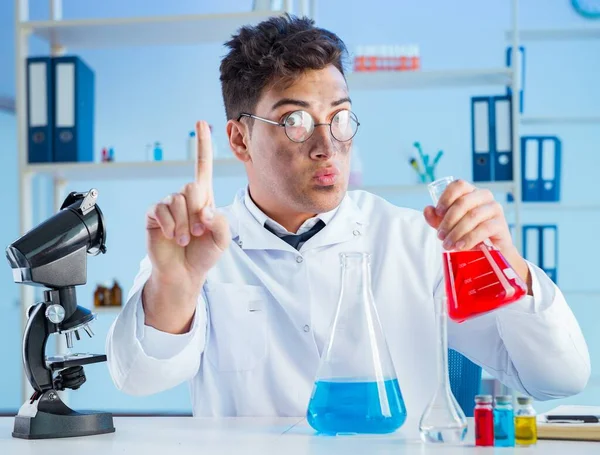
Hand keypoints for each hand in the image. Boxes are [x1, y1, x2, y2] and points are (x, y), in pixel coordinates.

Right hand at [146, 121, 230, 293]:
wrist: (184, 273)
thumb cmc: (203, 253)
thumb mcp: (222, 238)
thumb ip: (220, 222)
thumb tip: (204, 211)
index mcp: (203, 197)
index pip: (202, 166)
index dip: (202, 144)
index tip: (201, 123)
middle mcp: (184, 197)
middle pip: (192, 187)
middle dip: (197, 212)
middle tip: (199, 232)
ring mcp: (168, 205)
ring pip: (177, 201)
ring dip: (185, 224)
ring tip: (186, 239)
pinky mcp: (154, 215)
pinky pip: (162, 210)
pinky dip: (172, 226)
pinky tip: (174, 237)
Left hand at [423, 179, 531, 290]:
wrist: (489, 252)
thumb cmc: (467, 234)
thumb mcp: (448, 226)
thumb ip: (436, 218)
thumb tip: (427, 209)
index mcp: (470, 192)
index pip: (459, 185)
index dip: (446, 197)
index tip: (438, 212)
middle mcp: (484, 196)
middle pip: (463, 202)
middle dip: (448, 221)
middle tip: (440, 236)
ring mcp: (494, 209)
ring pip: (472, 216)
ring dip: (456, 232)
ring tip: (448, 245)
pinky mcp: (501, 224)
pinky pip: (484, 229)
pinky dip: (469, 238)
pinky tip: (461, 246)